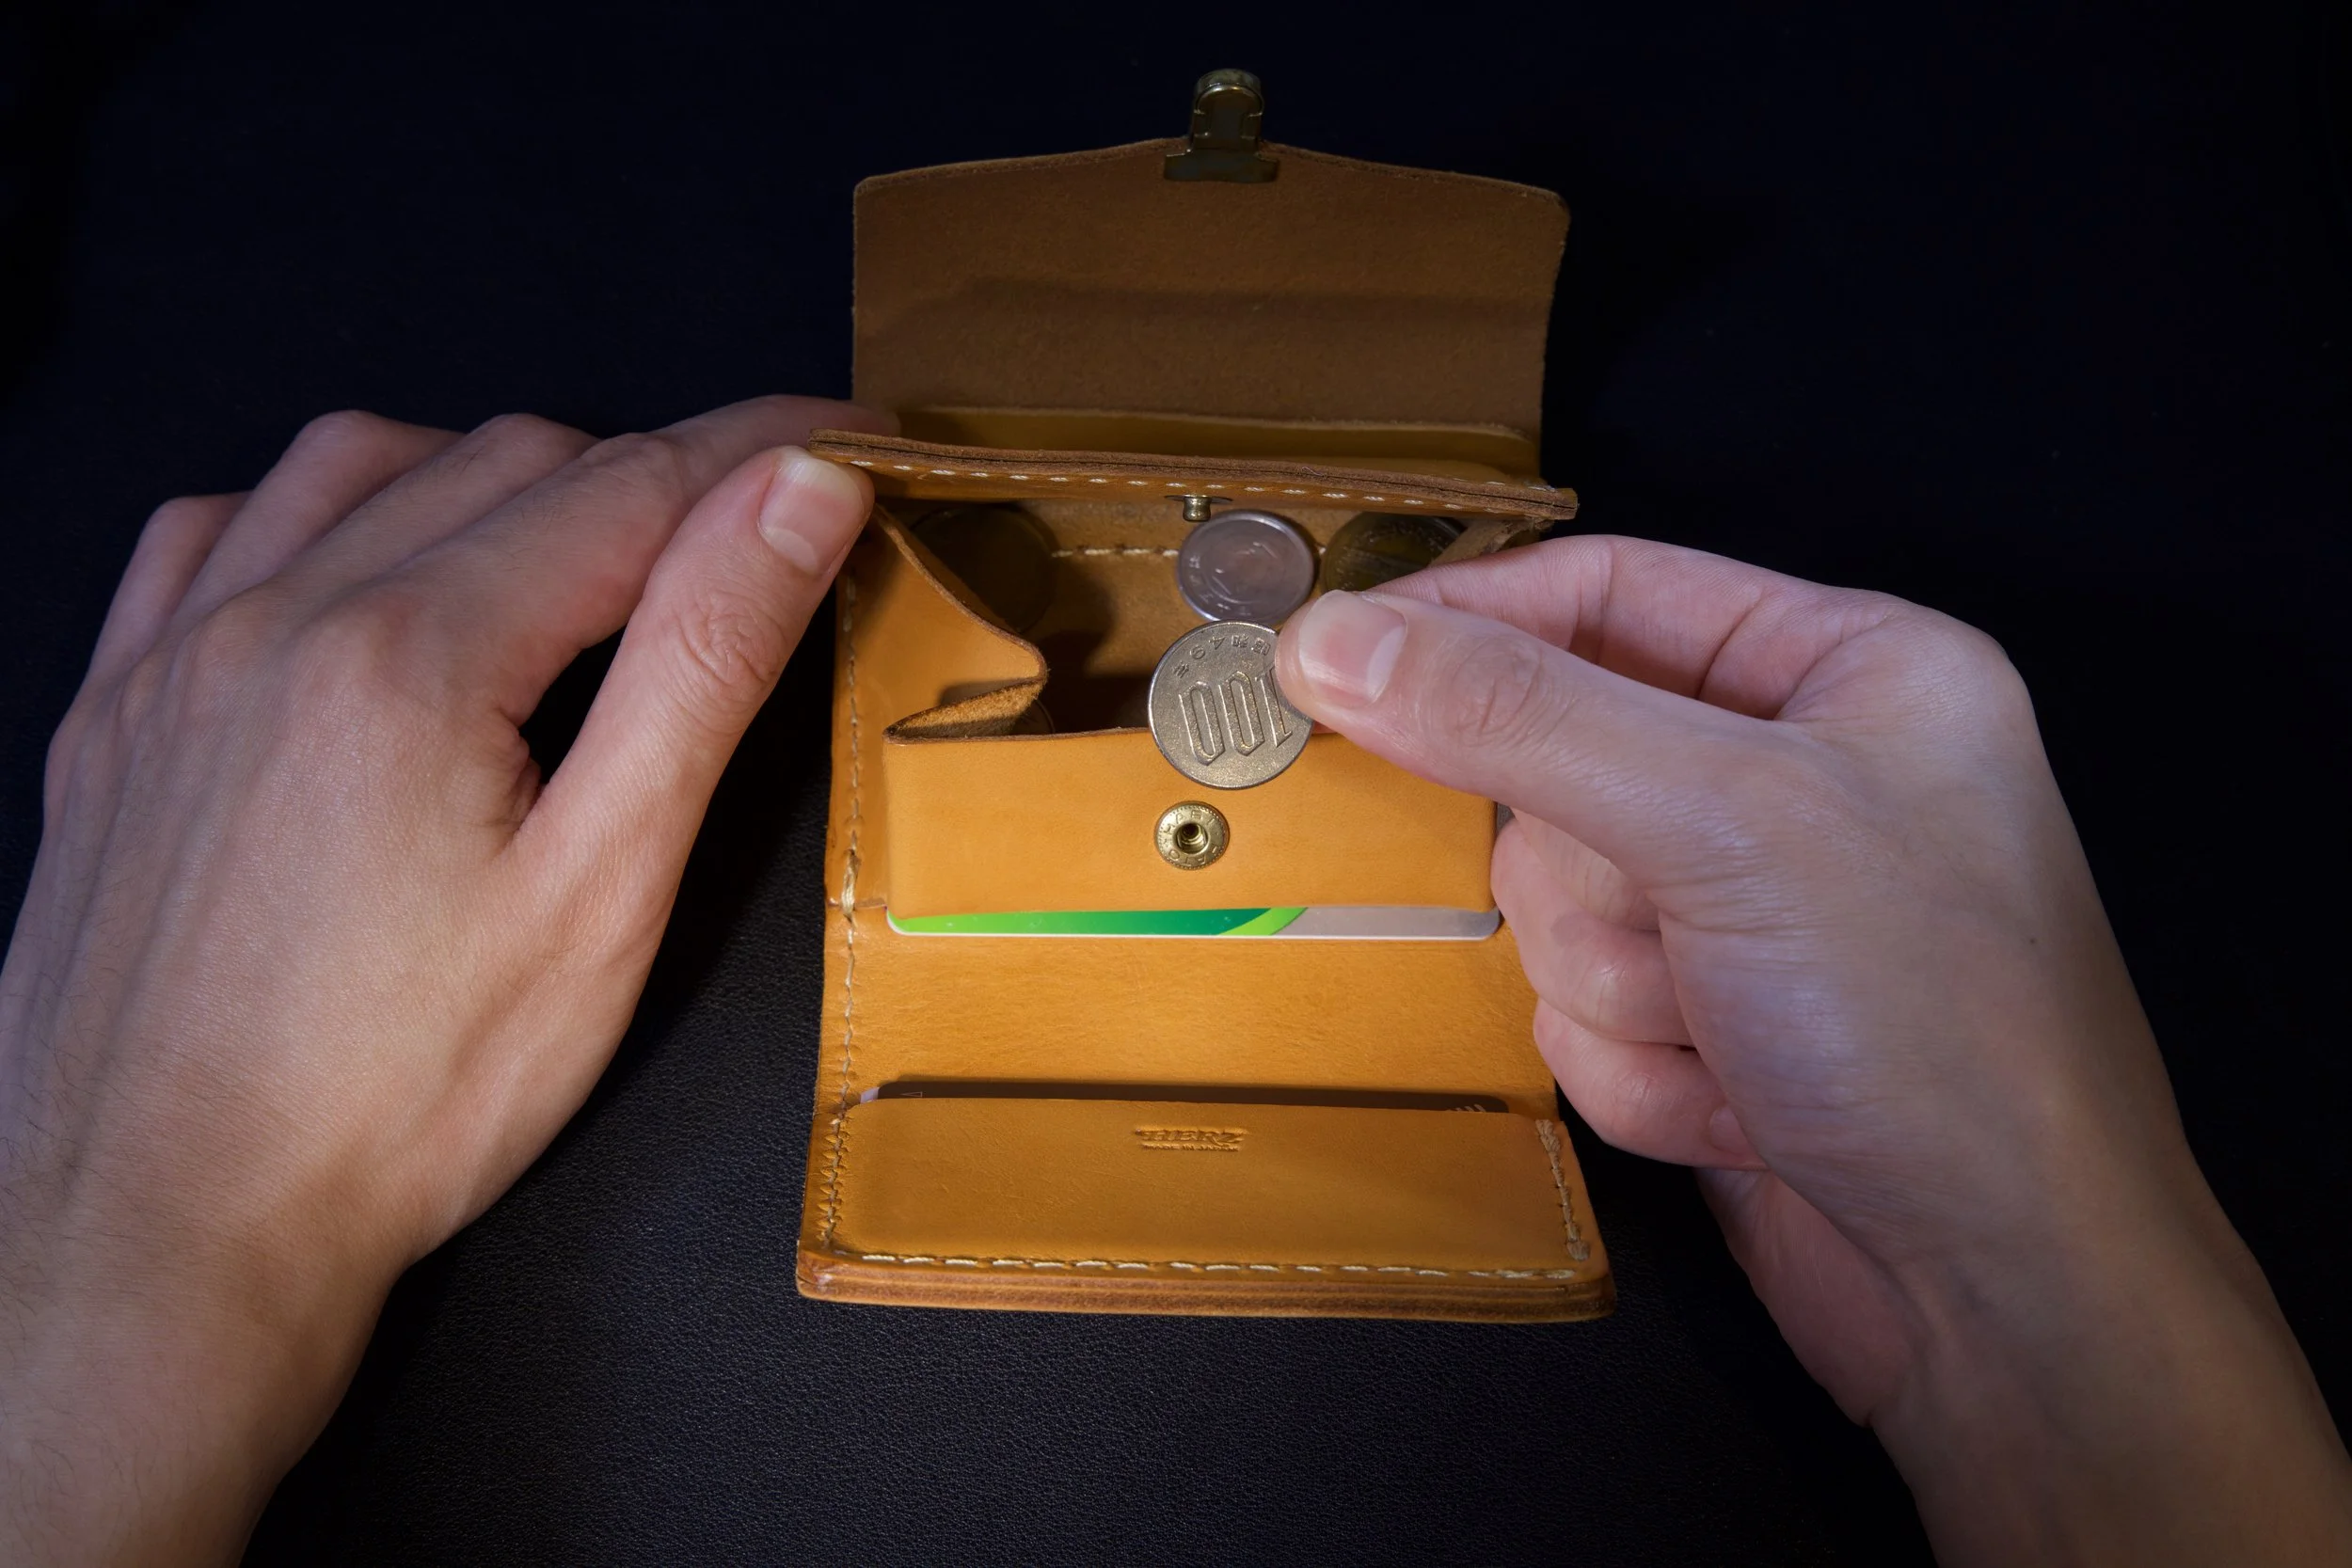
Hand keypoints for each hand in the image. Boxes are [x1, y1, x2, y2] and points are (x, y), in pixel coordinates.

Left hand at [0, 396, 880, 1563]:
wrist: (158, 1236)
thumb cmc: (404, 1099)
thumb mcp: (603, 892)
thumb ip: (702, 665)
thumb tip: (798, 490)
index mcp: (416, 652)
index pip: (638, 482)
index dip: (769, 449)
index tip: (863, 437)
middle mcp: (280, 613)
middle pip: (514, 457)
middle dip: (657, 475)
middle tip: (754, 542)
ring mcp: (176, 655)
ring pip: (362, 462)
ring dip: (495, 472)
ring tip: (578, 560)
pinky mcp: (114, 712)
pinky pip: (215, 526)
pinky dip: (323, 511)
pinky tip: (369, 576)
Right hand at [1277, 537, 2351, 1565]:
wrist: (2008, 1295)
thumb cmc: (1936, 1027)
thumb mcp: (1723, 821)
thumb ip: (1514, 715)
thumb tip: (1334, 637)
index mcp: (1848, 669)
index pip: (1605, 592)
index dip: (1467, 623)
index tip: (1332, 658)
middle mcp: (1800, 776)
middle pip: (1554, 762)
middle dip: (1590, 876)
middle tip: (1674, 923)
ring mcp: (1752, 911)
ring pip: (1553, 902)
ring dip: (1615, 988)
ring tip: (1731, 1030)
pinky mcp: (1714, 1025)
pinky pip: (1575, 1015)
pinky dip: (1635, 1072)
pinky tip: (1737, 1107)